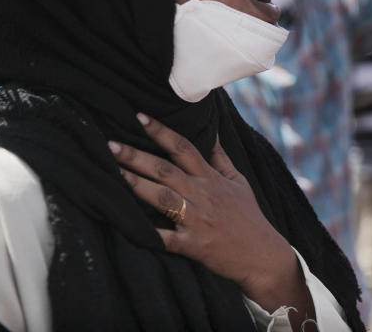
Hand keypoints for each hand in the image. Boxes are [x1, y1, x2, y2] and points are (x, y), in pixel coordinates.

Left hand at [110, 113, 298, 302]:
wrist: (262, 255)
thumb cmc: (249, 216)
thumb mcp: (239, 181)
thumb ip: (220, 157)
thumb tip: (211, 131)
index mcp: (211, 178)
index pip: (183, 148)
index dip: (161, 131)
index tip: (139, 117)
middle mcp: (202, 195)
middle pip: (165, 170)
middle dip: (136, 156)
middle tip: (110, 144)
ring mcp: (197, 220)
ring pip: (163, 198)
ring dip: (137, 185)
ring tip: (114, 173)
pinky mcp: (194, 245)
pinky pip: (167, 239)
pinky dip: (149, 233)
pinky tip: (127, 226)